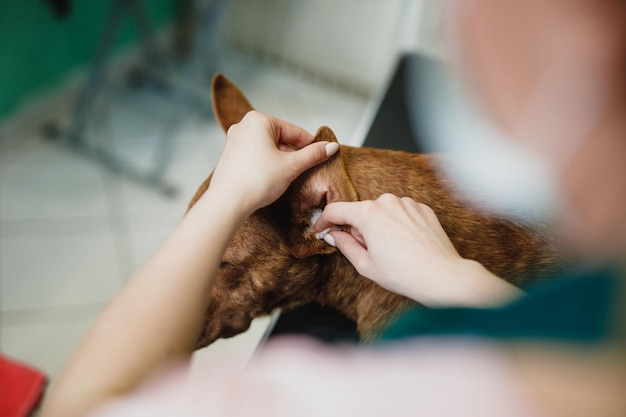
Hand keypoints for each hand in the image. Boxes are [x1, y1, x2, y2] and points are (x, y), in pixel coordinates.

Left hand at [209, 111, 337, 213]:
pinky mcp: (230, 156)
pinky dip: (267, 164)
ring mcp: (234, 141)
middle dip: (293, 153)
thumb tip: (332, 147)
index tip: (321, 155)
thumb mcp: (291, 166)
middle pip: (280, 138)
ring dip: (281, 160)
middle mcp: (243, 126)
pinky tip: (271, 179)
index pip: (294, 131)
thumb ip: (313, 154)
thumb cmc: (256, 181)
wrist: (228, 203)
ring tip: (287, 176)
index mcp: (258, 120)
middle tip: (304, 169)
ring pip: (268, 147)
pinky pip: (255, 155)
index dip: (310, 145)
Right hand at [314, 194, 522, 306]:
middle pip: (361, 211)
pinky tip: (405, 245)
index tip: (320, 230)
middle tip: (366, 252)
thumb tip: (333, 235)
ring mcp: (407, 203)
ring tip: (391, 251)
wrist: (441, 276)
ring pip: (382, 212)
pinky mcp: (422, 208)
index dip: (324, 221)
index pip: (336, 210)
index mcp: (368, 213)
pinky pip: (401, 213)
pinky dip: (397, 225)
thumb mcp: (365, 265)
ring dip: (379, 226)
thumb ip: (344, 245)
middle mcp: (387, 201)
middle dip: (358, 228)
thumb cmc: (403, 274)